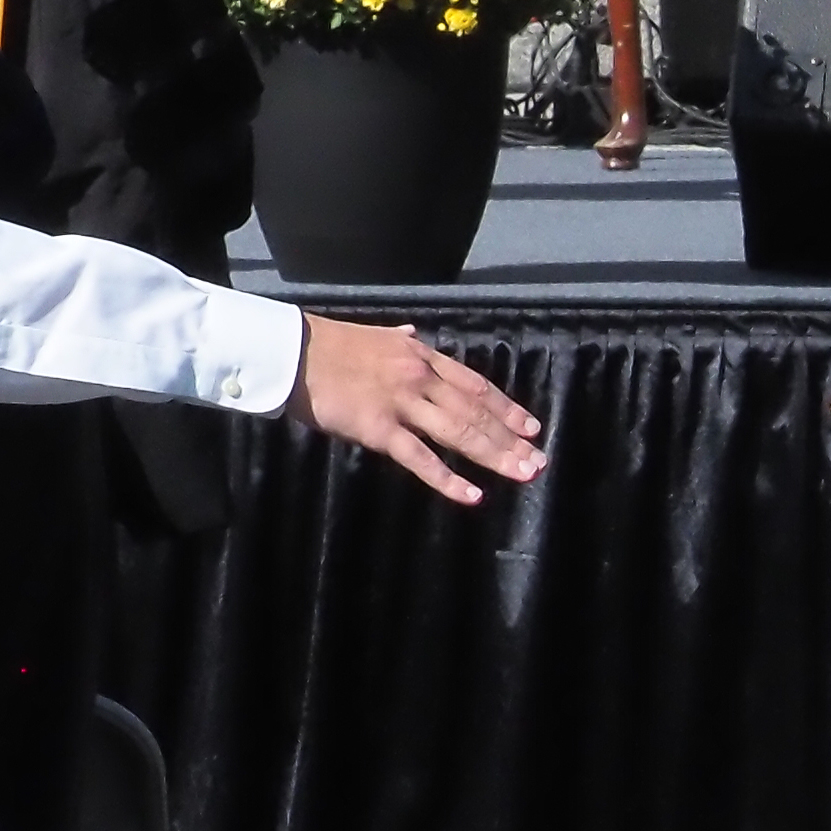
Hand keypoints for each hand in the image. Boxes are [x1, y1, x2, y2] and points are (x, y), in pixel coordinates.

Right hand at [290, 317, 545, 504]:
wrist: (292, 350)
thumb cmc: (329, 344)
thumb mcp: (376, 335)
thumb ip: (400, 340)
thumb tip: (413, 335)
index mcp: (423, 357)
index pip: (476, 385)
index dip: (506, 408)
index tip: (531, 427)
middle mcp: (420, 378)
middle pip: (476, 412)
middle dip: (511, 439)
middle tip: (538, 461)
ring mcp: (401, 403)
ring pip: (459, 432)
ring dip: (495, 456)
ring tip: (523, 474)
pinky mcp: (378, 428)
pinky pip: (420, 458)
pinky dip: (448, 478)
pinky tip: (473, 495)